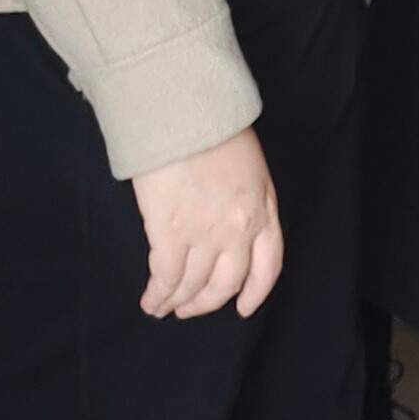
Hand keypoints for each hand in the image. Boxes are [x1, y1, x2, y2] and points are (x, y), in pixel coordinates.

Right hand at [132, 128, 281, 320]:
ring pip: (193, 284)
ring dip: (178, 301)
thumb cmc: (214, 126)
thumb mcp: (250, 165)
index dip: (255, 293)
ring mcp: (205, 234)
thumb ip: (246, 198)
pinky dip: (157, 295)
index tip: (242, 307)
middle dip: (207, 302)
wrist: (186, 110)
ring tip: (164, 307)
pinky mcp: (170, 232)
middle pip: (226, 283)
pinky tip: (150, 301)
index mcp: (263, 210)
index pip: (268, 266)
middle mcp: (239, 230)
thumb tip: (227, 221)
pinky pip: (165, 277)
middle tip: (190, 309)